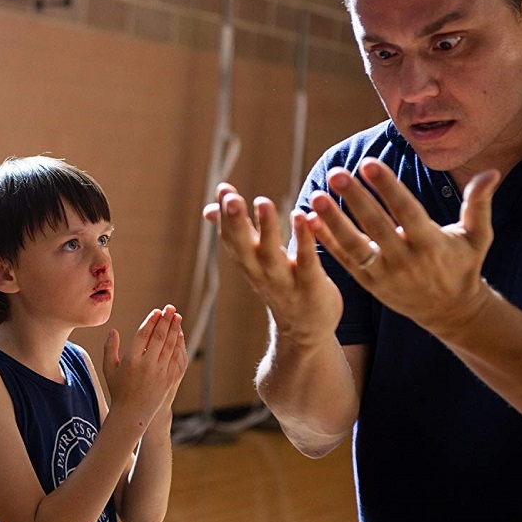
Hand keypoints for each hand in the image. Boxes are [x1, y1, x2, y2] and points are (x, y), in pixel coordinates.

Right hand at [103, 306, 186, 427]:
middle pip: (159, 337)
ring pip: (170, 346)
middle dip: (166, 320)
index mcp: (131, 360)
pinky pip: (176, 357)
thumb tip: (113, 331)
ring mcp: (160, 372)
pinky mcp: (169, 379)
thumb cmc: (118, 390)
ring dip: (174, 329)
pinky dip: (179, 344)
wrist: (132, 414)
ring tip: (176, 317)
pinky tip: (179, 335)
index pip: (143, 335)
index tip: (156, 311)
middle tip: (170, 308)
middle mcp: (147, 365)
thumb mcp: (109, 369)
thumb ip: (109, 348)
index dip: (151, 321)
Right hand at [203, 183, 342, 346]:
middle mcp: (260, 272)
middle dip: (236, 222)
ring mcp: (284, 281)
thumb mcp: (254, 260)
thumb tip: (210, 209)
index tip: (223, 187)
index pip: (231, 237)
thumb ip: (237, 232)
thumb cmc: (281, 286)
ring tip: (263, 201)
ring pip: (271, 254)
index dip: (225, 214)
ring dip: (266, 228)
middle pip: (243, 246)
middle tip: (231, 198)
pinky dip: (304, 240)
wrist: (305, 334)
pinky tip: (303, 217)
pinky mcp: (311, 287)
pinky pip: (306, 262)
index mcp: (248, 262)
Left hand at [306, 158, 498, 336]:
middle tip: (337, 173)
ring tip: (316, 196)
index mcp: (431, 244)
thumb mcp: (477, 237)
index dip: (388, 188)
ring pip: (354, 246)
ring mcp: (384, 274)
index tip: (369, 164)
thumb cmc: (463, 266)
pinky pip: (343, 260)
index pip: (407, 212)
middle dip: (355, 199)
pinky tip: (309, 219)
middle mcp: (405, 260)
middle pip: (376, 227)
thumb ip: (478, 205)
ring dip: (333, 222)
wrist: (449, 312)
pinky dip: (326, 241)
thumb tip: (491, 172)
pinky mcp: (368, 283)